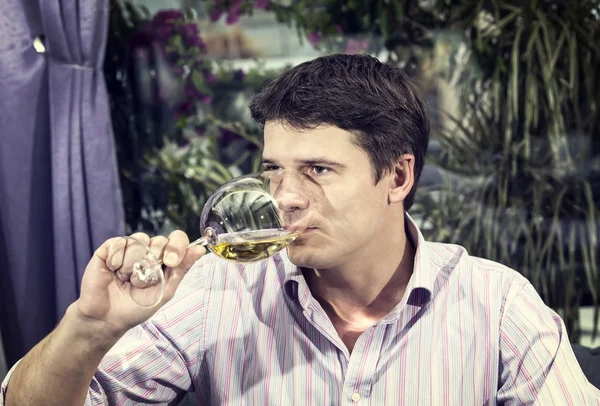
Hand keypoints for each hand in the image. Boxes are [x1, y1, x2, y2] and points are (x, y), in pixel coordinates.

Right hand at [74, 231, 205, 338]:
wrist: (107, 318)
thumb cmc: (136, 307)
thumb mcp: (165, 291)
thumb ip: (182, 269)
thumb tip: (200, 250)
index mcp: (164, 258)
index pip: (177, 238)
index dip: (176, 246)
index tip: (171, 262)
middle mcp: (148, 250)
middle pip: (159, 240)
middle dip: (152, 262)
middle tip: (141, 281)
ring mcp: (129, 247)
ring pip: (139, 240)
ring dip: (133, 265)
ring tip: (125, 279)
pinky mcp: (110, 248)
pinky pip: (119, 242)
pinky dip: (117, 259)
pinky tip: (113, 271)